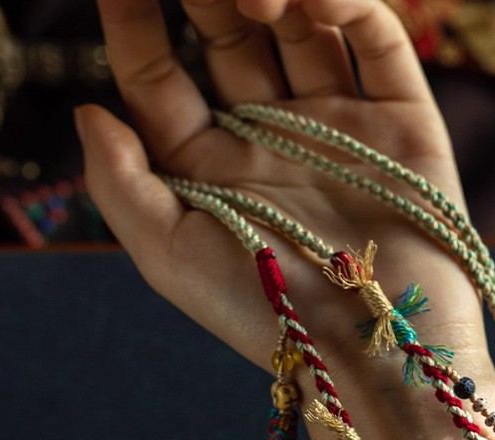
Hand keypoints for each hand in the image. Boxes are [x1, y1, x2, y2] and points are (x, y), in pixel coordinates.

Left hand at [77, 0, 486, 391]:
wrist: (375, 349)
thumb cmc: (268, 315)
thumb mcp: (171, 258)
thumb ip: (120, 183)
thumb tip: (91, 110)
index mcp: (214, 169)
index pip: (164, 78)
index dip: (134, 26)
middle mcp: (274, 140)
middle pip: (232, 36)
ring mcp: (341, 128)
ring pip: (306, 26)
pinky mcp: (404, 125)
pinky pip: (377, 42)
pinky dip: (348, 4)